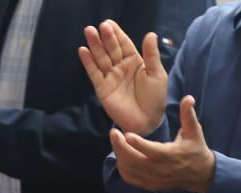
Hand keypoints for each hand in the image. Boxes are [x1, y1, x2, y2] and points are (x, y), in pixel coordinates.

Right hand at [78, 20, 165, 134]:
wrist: (147, 122)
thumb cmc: (155, 99)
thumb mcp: (156, 75)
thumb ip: (151, 55)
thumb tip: (151, 34)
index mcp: (134, 61)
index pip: (123, 44)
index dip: (117, 34)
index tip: (109, 23)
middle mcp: (120, 67)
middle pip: (111, 49)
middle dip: (105, 38)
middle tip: (100, 27)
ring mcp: (111, 77)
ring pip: (101, 58)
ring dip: (95, 46)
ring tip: (89, 32)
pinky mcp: (103, 89)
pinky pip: (94, 74)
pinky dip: (88, 63)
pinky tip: (83, 51)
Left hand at [108, 94, 214, 192]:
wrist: (201, 176)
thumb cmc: (196, 150)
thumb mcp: (194, 132)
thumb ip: (188, 115)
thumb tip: (188, 98)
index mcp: (172, 156)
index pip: (153, 152)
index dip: (139, 144)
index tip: (127, 134)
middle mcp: (162, 170)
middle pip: (137, 162)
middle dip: (122, 148)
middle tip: (114, 133)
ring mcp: (155, 179)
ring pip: (131, 170)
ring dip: (120, 156)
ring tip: (116, 140)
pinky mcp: (151, 185)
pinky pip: (131, 178)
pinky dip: (122, 167)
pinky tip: (119, 155)